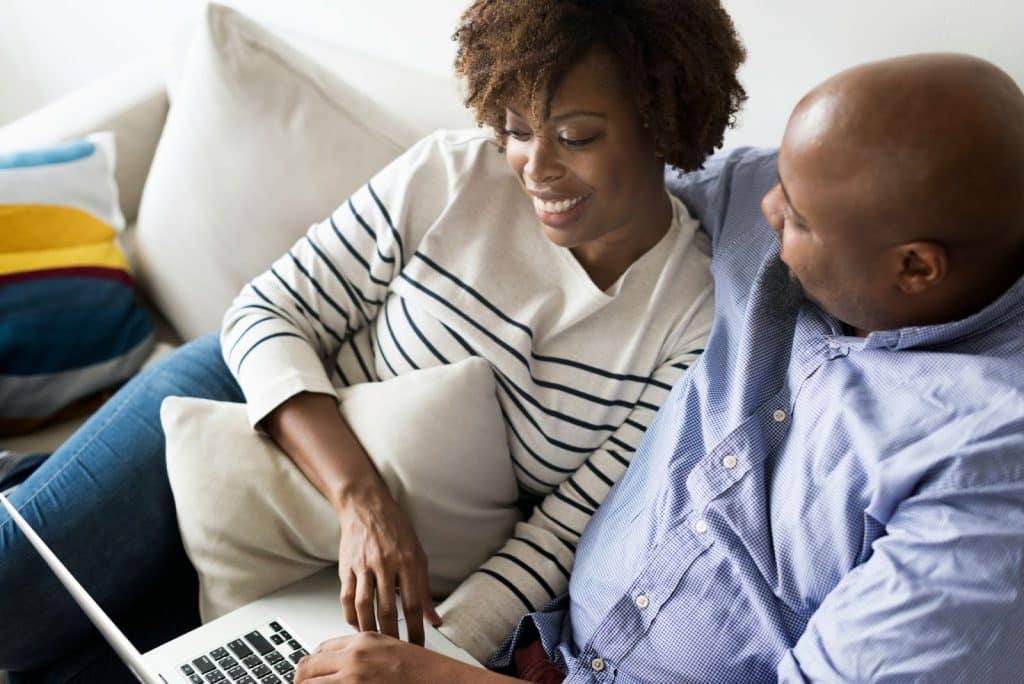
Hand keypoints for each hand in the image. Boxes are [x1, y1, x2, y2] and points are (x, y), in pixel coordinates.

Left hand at [293, 633, 501, 683]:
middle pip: (307, 666)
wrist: (441, 680)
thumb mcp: (390, 648)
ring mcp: (354, 678)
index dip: (312, 664)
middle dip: (301, 679)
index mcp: (362, 640)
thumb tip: (343, 659)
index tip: (309, 673)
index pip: (320, 649)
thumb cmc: (422, 669)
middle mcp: (354, 657)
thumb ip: (364, 650)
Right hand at [336, 485, 441, 644]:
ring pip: (364, 605)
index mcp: (408, 561)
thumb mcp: (418, 555)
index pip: (413, 604)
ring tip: (376, 643)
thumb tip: (435, 619)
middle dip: (392, 635)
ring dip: (370, 628)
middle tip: (396, 651)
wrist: (366, 506)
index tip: (417, 646)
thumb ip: (425, 589)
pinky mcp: (347, 567)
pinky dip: (351, 616)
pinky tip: (357, 625)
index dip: (415, 629)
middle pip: (388, 608)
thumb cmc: (396, 530)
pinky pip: (346, 597)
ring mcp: (364, 565)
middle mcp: (386, 563)